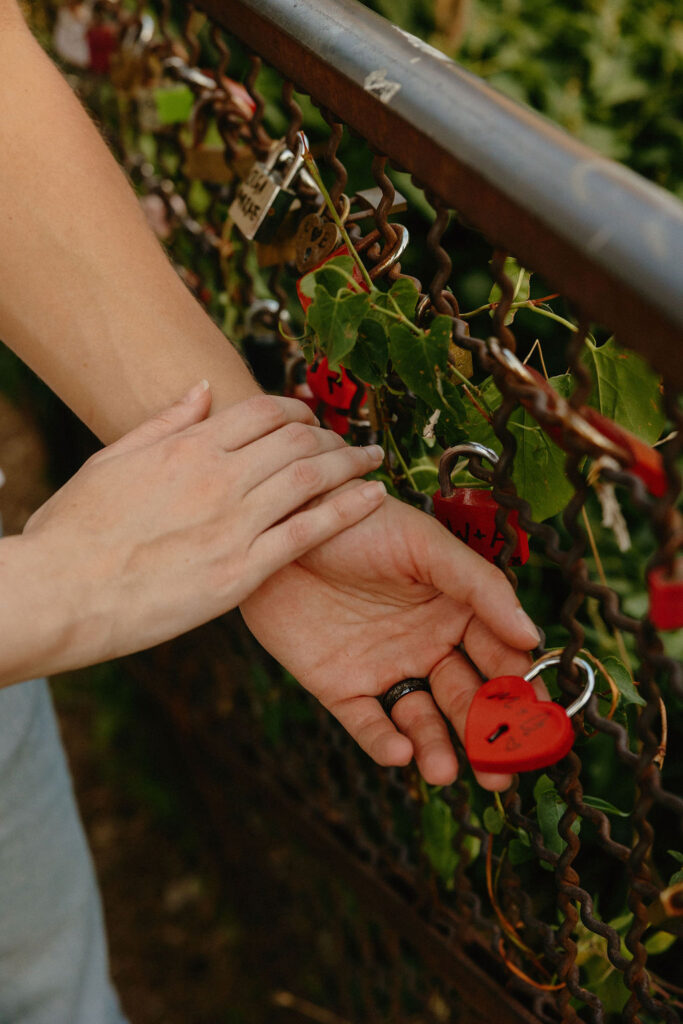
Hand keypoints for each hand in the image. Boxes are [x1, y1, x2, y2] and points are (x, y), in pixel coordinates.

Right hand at [21, 383, 385, 673]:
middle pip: (295, 440)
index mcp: (187, 446)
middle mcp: (218, 475)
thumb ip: (164, 422)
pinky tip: (374, 498)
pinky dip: (347, 509)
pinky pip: (308, 532)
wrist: (62, 593)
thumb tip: (203, 389)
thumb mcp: (113, 460)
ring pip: (310, 478)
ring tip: (375, 460)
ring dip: (351, 463)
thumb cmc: (76, 530)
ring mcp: (233, 522)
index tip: (310, 420)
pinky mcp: (241, 570)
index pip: (261, 412)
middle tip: (351, 442)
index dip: (295, 411)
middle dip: (330, 436)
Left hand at [241, 493, 541, 789]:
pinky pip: (366, 722)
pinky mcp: (340, 685)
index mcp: (456, 610)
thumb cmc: (359, 522)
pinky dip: (382, 741)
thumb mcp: (425, 544)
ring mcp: (384, 667)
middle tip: (502, 769)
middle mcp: (426, 644)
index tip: (537, 718)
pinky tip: (398, 751)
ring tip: (444, 771)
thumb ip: (480, 588)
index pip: (499, 657)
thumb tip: (532, 637)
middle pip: (466, 698)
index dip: (519, 688)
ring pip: (420, 720)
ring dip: (436, 748)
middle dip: (487, 735)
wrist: (281, 525)